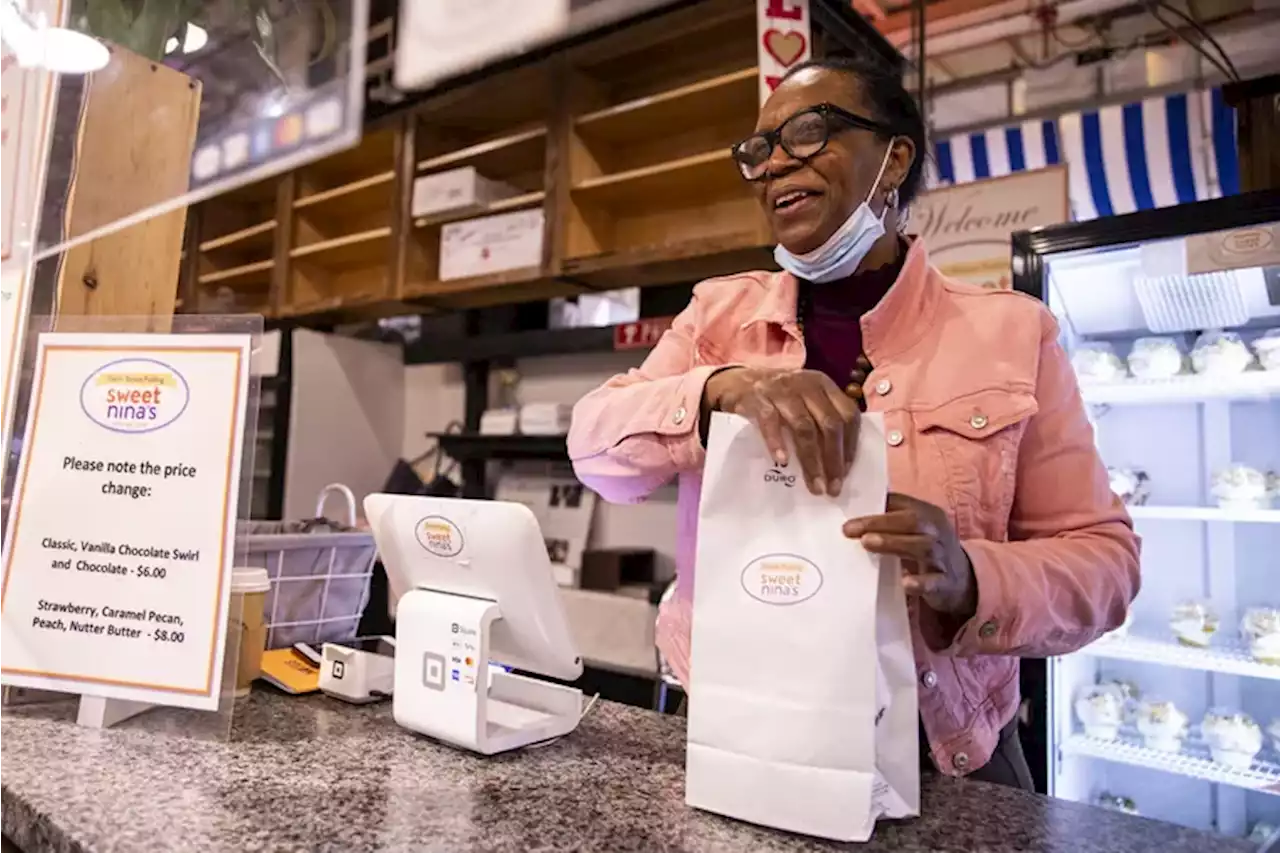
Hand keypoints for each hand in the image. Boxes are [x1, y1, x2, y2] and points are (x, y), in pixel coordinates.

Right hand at [703, 366, 858, 495]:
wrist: (735, 382)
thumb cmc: (777, 399)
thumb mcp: (804, 400)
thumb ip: (822, 419)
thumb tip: (840, 463)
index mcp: (823, 385)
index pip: (848, 415)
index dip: (851, 445)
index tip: (847, 473)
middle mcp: (806, 384)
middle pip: (829, 423)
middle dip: (834, 459)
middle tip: (832, 488)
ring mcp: (781, 390)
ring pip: (804, 426)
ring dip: (811, 460)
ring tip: (814, 485)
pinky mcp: (756, 397)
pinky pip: (770, 421)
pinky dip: (777, 442)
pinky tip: (782, 462)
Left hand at [843, 493, 976, 616]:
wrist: (963, 581)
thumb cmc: (928, 549)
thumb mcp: (914, 530)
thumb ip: (891, 519)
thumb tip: (853, 511)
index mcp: (928, 514)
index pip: (902, 503)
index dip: (876, 505)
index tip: (847, 511)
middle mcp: (937, 531)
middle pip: (911, 521)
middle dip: (878, 523)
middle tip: (849, 529)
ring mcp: (943, 557)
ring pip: (922, 547)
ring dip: (893, 543)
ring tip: (867, 543)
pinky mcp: (946, 583)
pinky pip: (935, 582)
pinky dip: (920, 583)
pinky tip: (905, 583)